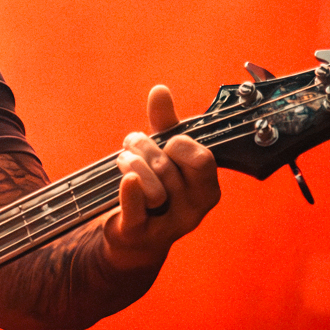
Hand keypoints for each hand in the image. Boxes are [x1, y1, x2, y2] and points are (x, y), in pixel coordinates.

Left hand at [103, 84, 220, 271]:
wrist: (136, 239)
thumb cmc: (156, 189)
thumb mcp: (164, 156)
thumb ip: (165, 124)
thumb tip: (160, 90)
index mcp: (207, 189)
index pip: (201, 159)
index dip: (178, 144)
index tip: (164, 141)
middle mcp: (194, 210)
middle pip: (169, 167)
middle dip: (145, 147)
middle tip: (131, 143)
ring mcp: (168, 225)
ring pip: (153, 186)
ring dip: (131, 163)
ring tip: (122, 159)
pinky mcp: (139, 233)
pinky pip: (137, 210)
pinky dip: (131, 191)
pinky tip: (127, 179)